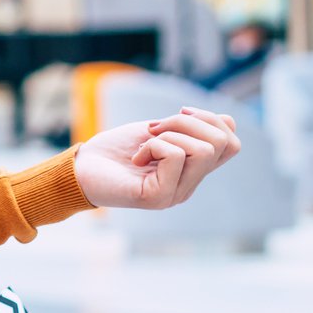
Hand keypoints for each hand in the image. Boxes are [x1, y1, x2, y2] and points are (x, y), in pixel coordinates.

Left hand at [73, 104, 240, 210]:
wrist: (80, 168)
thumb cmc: (116, 150)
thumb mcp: (159, 132)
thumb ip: (191, 130)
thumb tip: (226, 119)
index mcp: (194, 170)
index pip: (232, 143)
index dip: (211, 119)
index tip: (179, 114)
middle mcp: (190, 185)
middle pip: (224, 143)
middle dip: (189, 123)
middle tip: (155, 128)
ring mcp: (176, 194)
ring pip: (204, 149)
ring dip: (171, 133)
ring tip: (145, 142)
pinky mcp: (158, 198)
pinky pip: (175, 156)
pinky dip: (153, 145)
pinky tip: (136, 157)